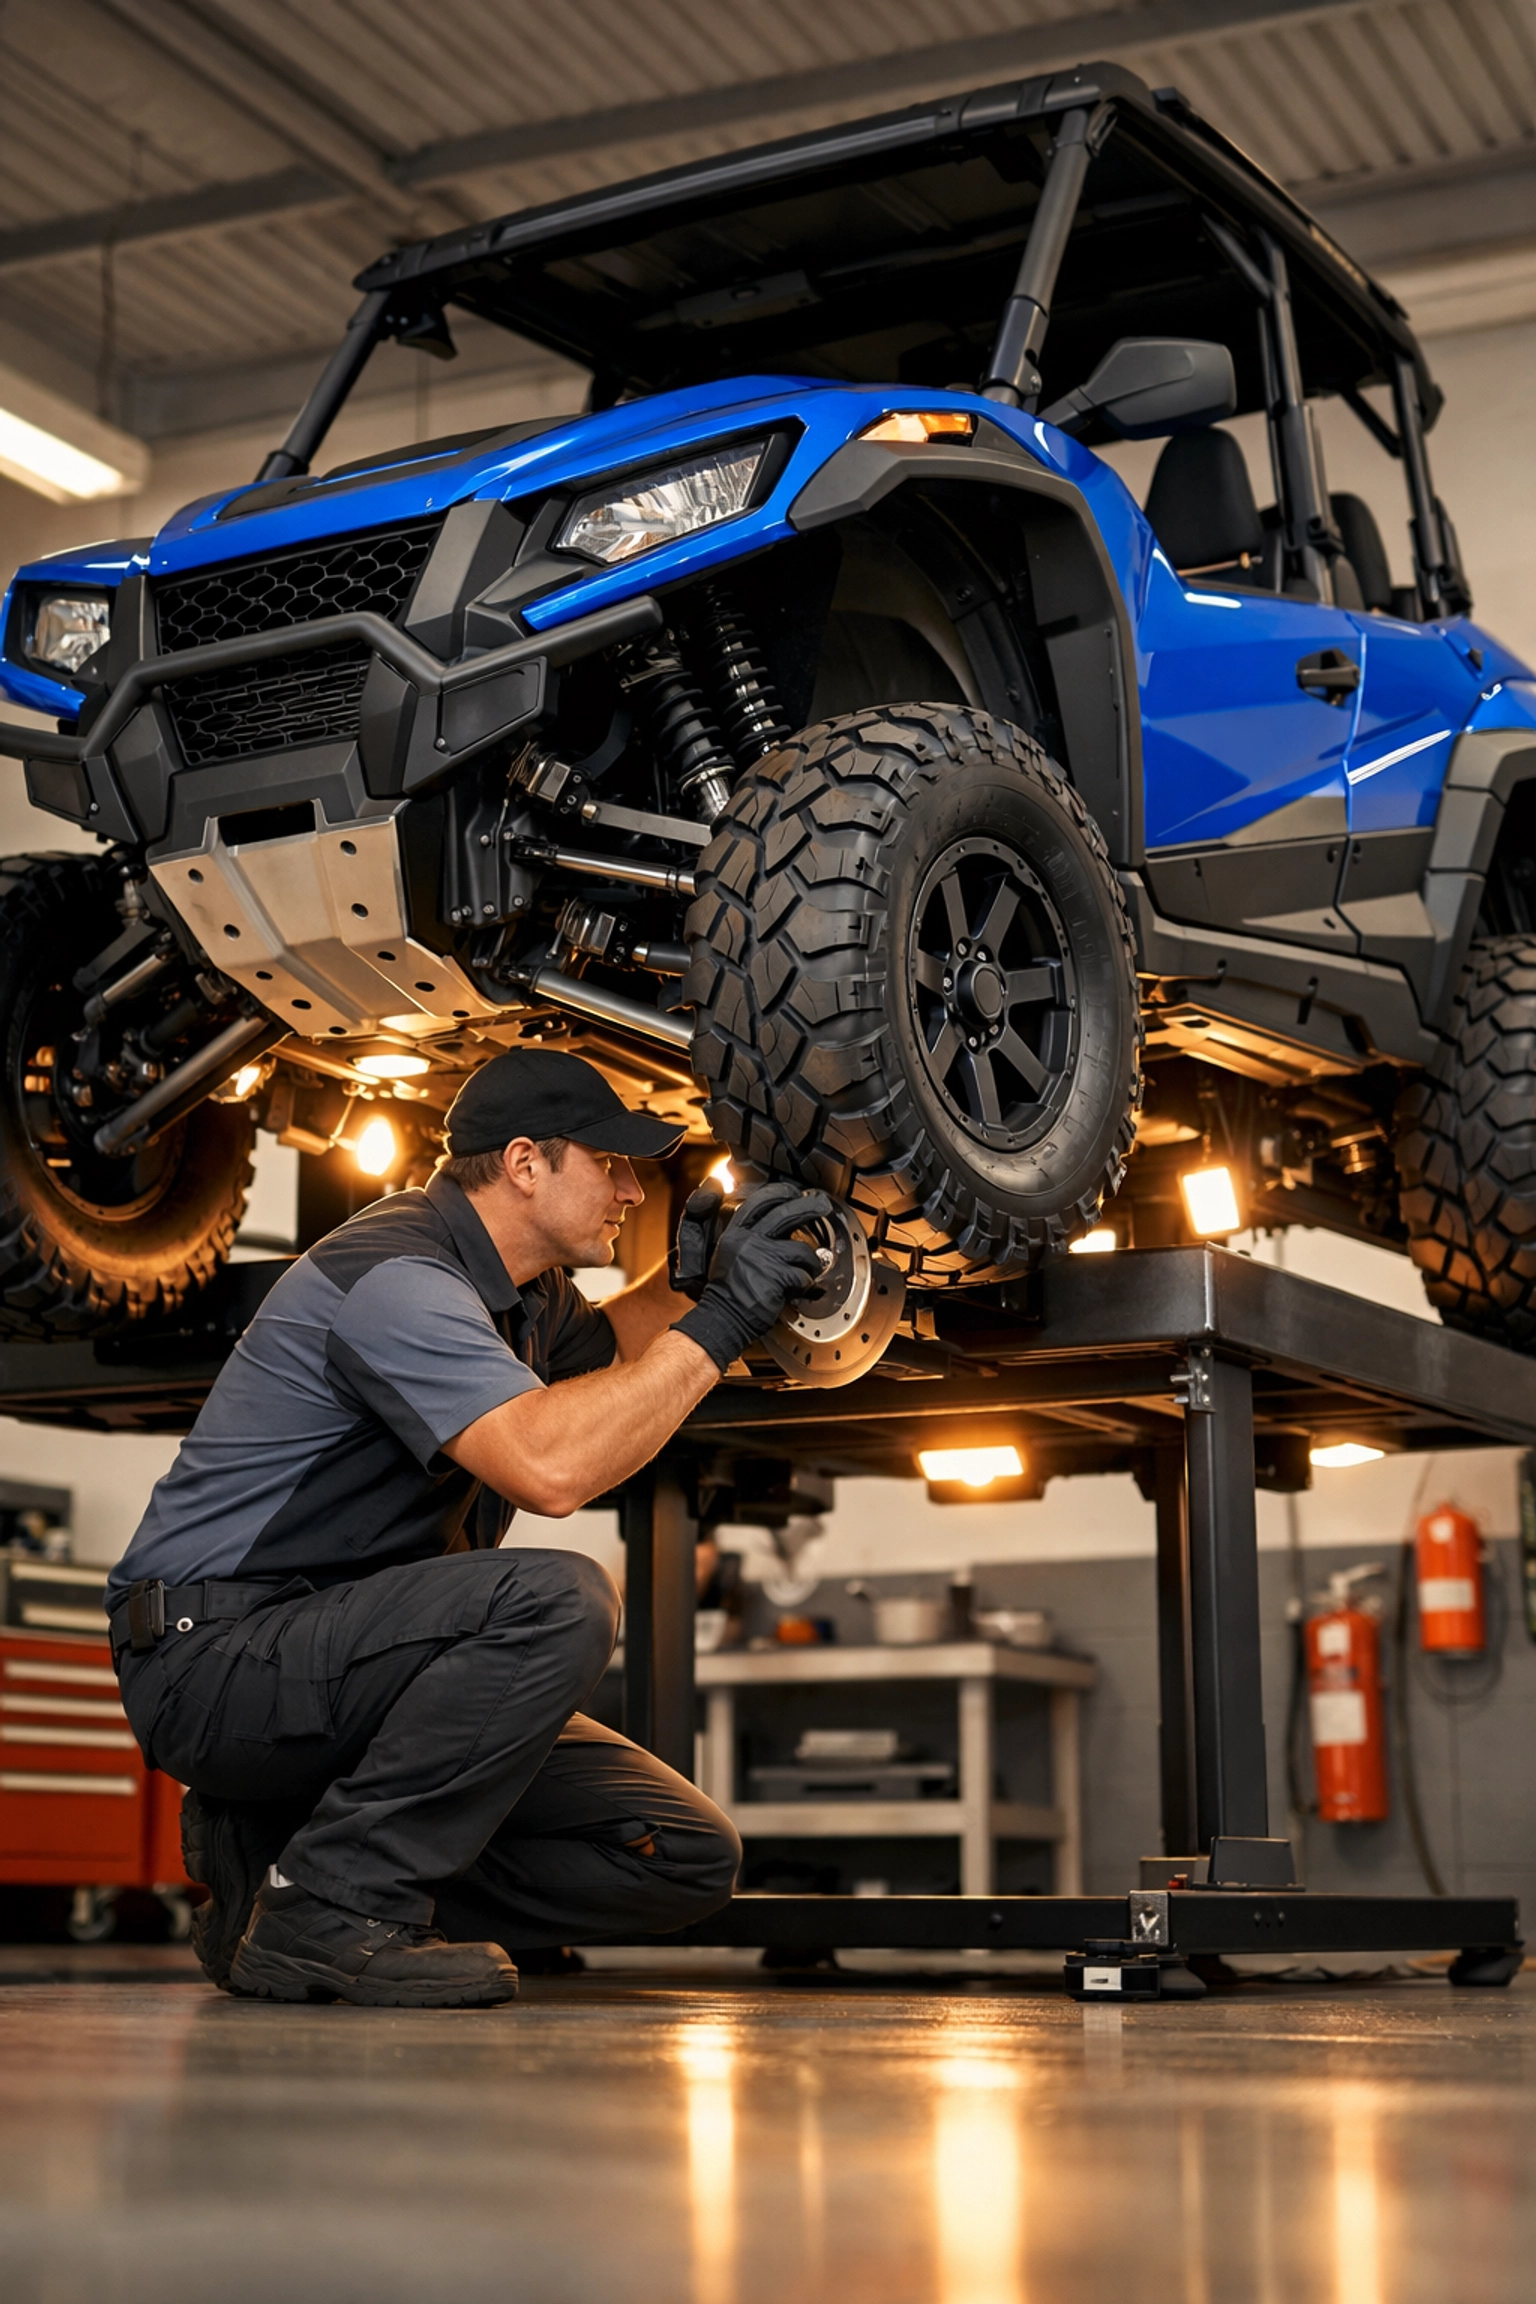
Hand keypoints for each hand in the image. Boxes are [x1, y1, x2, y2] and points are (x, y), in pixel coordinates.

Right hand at [672, 1181, 834, 1371]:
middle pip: (785, 1214)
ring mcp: (762, 1258)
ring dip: (811, 1263)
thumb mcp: (729, 1256)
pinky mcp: (776, 1277)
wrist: (722, 1320)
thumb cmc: (728, 1294)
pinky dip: (806, 1285)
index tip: (794, 1192)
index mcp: (735, 1235)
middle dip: (810, 1206)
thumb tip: (778, 1231)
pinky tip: (797, 1290)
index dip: (780, 1193)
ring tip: (807, 1270)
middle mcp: (747, 1241)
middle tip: (822, 1205)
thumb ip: (749, 1240)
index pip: (759, 1202)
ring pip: (802, 1249)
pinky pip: (804, 1276)